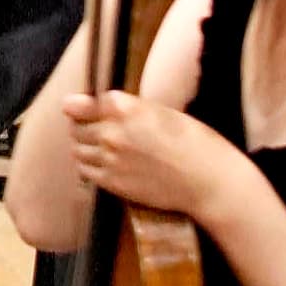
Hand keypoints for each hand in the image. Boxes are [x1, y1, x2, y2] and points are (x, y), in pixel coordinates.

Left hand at [63, 87, 237, 218]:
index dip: (80, 108)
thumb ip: (123, 106)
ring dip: (85, 148)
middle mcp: (110, 131)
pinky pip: (86, 171)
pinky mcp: (112, 182)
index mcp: (122, 107)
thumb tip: (89, 102)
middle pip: (75, 127)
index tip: (80, 110)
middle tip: (96, 131)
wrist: (209, 180)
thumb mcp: (159, 111)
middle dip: (83, 127)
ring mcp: (109, 158)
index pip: (77, 104)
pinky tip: (105, 165)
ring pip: (77, 150)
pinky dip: (90, 167)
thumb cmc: (193, 140)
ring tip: (102, 149)